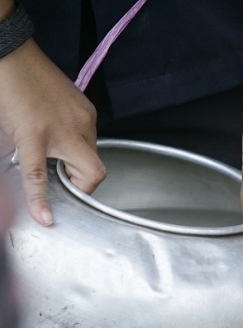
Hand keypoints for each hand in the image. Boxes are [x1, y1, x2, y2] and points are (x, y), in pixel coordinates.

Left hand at [0, 39, 105, 225]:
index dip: (45, 200)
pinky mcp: (87, 107)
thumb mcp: (8, 133)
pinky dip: (80, 142)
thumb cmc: (6, 90)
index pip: (44, 177)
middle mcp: (68, 127)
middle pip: (92, 172)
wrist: (11, 52)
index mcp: (38, 134)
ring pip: (93, 155)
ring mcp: (82, 116)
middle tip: (62, 180)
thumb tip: (36, 182)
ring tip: (57, 151)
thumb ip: (23, 160)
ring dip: (79, 161)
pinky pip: (90, 136)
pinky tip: (61, 132)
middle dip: (80, 183)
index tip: (47, 218)